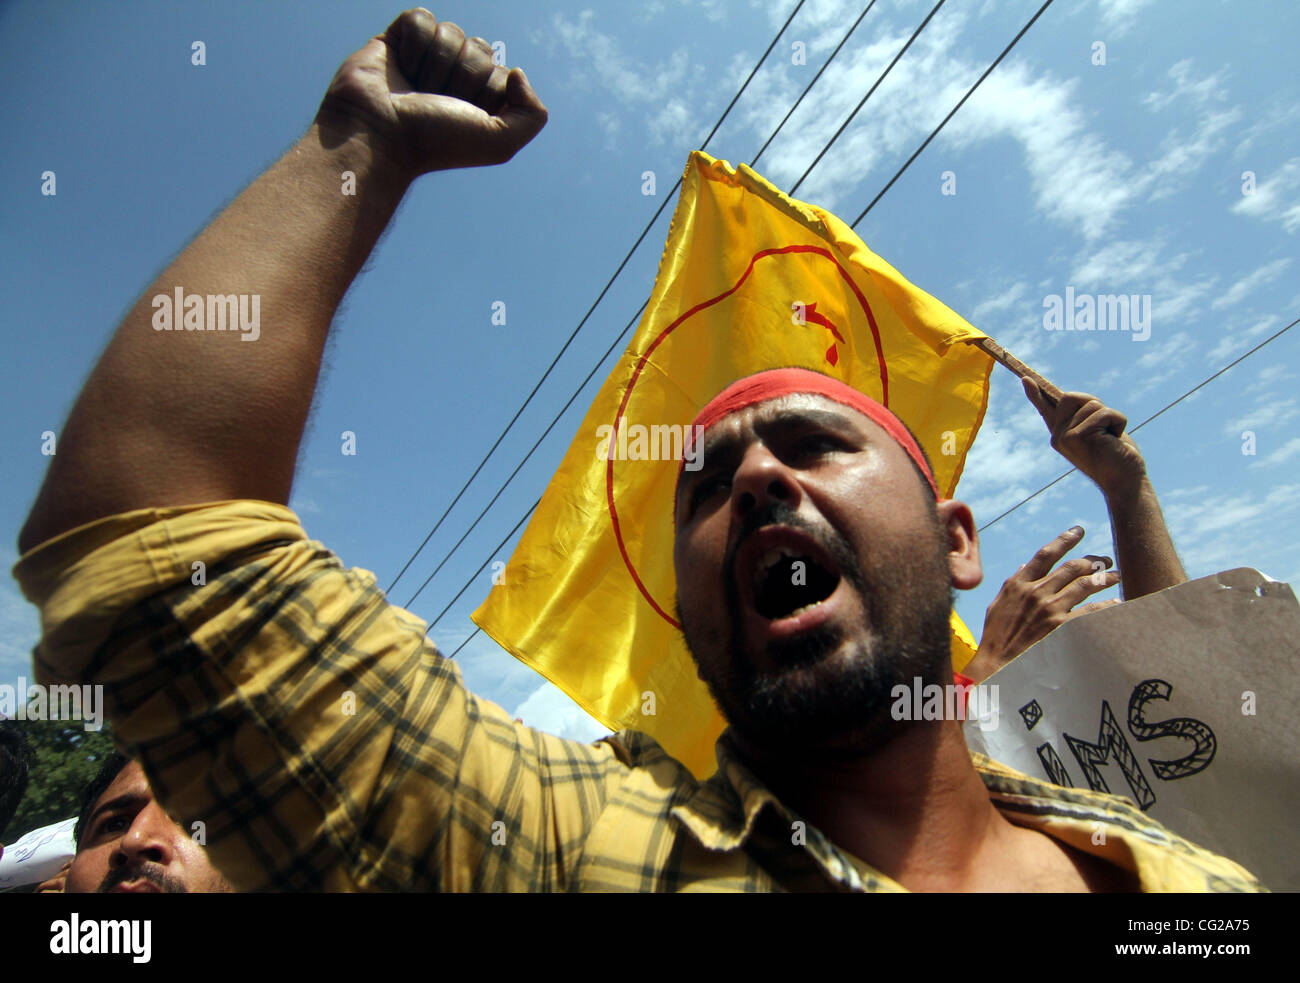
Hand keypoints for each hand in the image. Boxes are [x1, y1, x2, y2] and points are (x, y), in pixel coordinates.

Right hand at [314, 8, 547, 179]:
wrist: (381, 134)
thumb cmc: (437, 141)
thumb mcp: (500, 142)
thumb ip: (532, 114)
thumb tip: (516, 72)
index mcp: (479, 101)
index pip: (502, 72)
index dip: (486, 91)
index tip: (464, 114)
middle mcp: (454, 79)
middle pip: (480, 48)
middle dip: (462, 76)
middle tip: (436, 101)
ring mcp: (425, 58)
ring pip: (451, 31)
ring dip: (437, 62)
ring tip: (415, 88)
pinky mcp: (396, 40)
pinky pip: (421, 18)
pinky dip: (414, 42)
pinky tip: (401, 66)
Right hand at [964, 527, 1120, 681]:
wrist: (997, 665)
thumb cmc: (996, 637)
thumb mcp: (997, 605)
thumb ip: (1012, 584)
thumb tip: (1025, 566)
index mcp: (1019, 584)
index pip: (1045, 554)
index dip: (1064, 539)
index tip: (1079, 531)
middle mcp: (1036, 592)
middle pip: (1072, 567)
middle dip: (1093, 560)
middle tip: (1106, 559)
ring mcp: (1050, 609)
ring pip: (1085, 584)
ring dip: (1105, 578)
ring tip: (1117, 575)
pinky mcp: (1062, 627)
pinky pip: (1092, 611)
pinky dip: (1107, 605)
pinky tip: (1117, 603)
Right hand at [1023, 379, 1145, 495]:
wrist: (1126, 483)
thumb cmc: (1117, 457)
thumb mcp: (1099, 433)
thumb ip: (1086, 418)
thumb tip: (1076, 400)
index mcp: (1061, 435)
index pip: (1045, 409)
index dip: (1034, 393)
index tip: (1025, 378)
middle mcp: (1058, 436)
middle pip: (1071, 396)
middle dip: (1095, 404)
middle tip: (1106, 428)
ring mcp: (1065, 437)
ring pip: (1091, 404)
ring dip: (1111, 417)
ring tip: (1112, 438)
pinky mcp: (1078, 437)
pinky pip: (1104, 412)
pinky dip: (1118, 421)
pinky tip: (1116, 440)